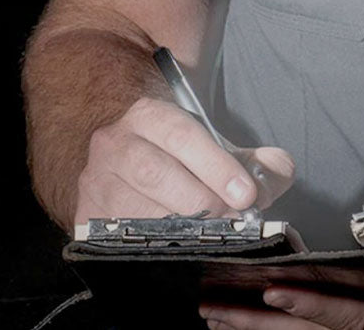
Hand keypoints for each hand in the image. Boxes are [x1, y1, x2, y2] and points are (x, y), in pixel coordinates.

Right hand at [74, 96, 294, 224]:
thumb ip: (259, 159)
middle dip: (201, 200)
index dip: (217, 167)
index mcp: (150, 114)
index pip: (183, 136)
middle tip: (231, 218)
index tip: (246, 194)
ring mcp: (95, 181)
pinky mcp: (85, 217)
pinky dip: (152, 245)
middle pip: (156, 173)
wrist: (130, 161)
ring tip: (209, 234)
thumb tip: (278, 174)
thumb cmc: (184, 157)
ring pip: (135, 208)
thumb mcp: (222, 149)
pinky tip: (177, 247)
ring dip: (178, 227)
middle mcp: (115, 143)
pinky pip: (117, 238)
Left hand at [199, 255, 363, 329]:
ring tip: (218, 313)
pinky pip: (343, 324)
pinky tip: (268, 313)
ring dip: (269, 324)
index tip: (268, 290)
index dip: (314, 306)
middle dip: (266, 320)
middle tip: (211, 306)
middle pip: (324, 329)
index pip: (360, 316)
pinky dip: (301, 320)